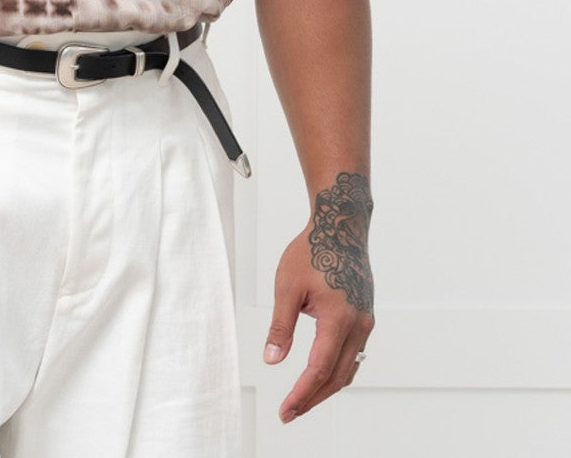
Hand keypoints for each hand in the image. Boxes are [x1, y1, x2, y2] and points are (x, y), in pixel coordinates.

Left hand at [264, 173, 374, 422]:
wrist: (341, 226)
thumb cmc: (312, 251)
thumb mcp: (287, 286)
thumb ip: (281, 325)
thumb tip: (272, 359)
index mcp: (338, 320)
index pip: (319, 369)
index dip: (302, 394)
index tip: (286, 411)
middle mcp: (358, 325)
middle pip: (337, 377)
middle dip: (313, 398)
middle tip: (290, 412)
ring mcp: (365, 321)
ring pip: (349, 368)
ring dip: (326, 387)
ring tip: (303, 398)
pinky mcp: (365, 315)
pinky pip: (354, 353)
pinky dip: (338, 370)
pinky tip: (322, 373)